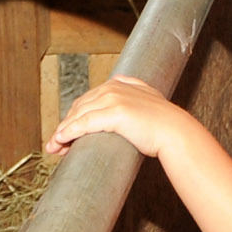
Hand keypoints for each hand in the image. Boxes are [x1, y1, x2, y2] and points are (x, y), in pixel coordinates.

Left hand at [52, 74, 191, 158]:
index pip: (88, 99)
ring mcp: (113, 99)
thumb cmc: (164, 123)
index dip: (75, 116)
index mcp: (120, 83)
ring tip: (54, 147)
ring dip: (62, 131)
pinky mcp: (114, 113)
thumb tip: (122, 84)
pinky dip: (68, 132)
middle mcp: (114, 88)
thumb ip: (135, 89)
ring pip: (78, 115)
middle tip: (56, 144)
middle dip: (65, 125)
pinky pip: (84, 124)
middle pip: (79, 107)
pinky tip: (60, 140)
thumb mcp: (148, 98)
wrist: (176, 132)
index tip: (67, 132)